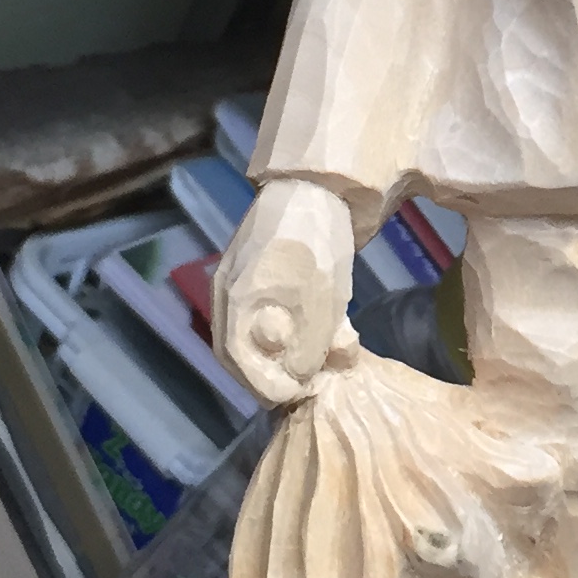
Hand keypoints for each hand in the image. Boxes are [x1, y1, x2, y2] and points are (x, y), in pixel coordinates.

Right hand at [215, 178, 357, 406]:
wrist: (319, 182)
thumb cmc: (313, 241)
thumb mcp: (317, 300)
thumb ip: (306, 345)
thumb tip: (298, 377)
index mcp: (234, 304)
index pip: (238, 363)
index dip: (269, 386)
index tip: (302, 394)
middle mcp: (232, 297)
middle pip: (253, 352)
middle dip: (293, 369)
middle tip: (328, 375)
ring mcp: (249, 284)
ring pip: (273, 335)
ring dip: (309, 349)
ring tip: (345, 348)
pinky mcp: (270, 274)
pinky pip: (283, 314)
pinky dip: (310, 327)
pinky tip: (342, 327)